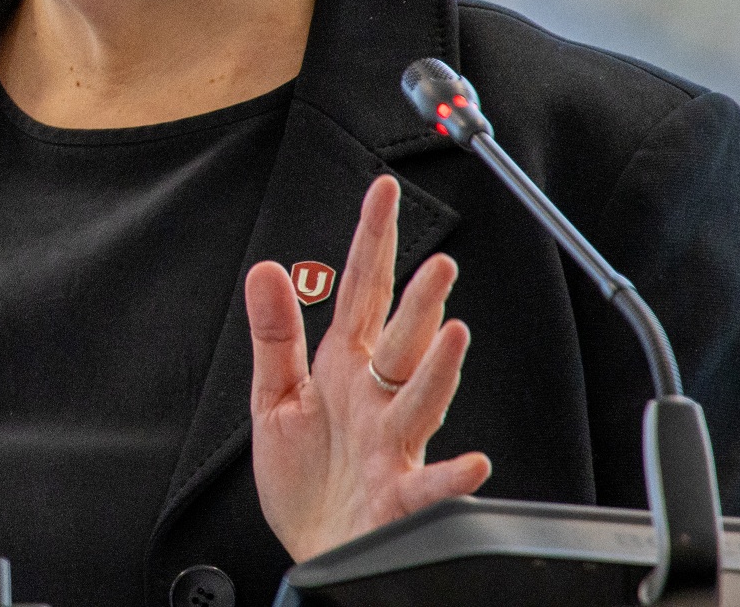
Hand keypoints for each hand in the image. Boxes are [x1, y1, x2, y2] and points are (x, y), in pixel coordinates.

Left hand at [245, 174, 491, 561]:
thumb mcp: (274, 397)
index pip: (361, 291)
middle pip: (400, 339)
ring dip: (440, 368)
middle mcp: (375, 398)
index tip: (382, 191)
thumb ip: (275, 334)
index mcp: (345, 367)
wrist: (314, 549)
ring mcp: (391, 444)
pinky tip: (472, 462)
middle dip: (419, 302)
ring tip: (453, 331)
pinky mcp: (397, 496)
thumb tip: (267, 269)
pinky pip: (428, 485)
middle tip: (438, 262)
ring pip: (420, 398)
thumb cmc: (304, 478)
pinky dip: (452, 477)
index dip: (371, 240)